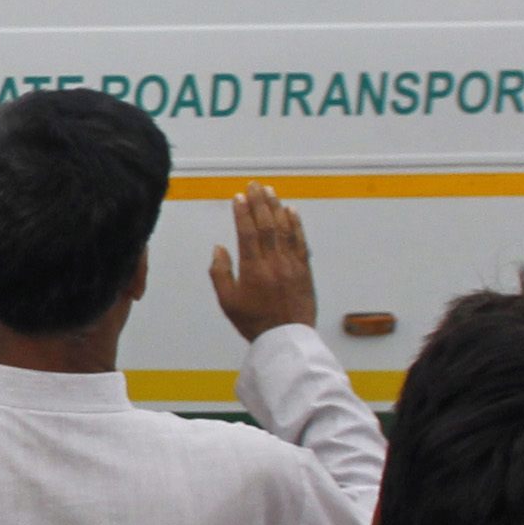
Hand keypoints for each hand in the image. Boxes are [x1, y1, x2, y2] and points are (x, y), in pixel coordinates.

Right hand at [211, 185, 316, 340]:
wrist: (286, 338)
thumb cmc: (255, 322)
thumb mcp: (228, 302)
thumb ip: (220, 273)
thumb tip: (219, 249)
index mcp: (253, 269)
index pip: (247, 232)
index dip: (242, 212)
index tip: (238, 197)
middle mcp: (273, 263)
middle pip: (266, 225)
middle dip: (259, 202)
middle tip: (254, 185)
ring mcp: (291, 265)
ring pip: (284, 229)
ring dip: (277, 207)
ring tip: (270, 192)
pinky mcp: (304, 270)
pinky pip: (301, 241)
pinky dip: (296, 224)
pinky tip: (292, 211)